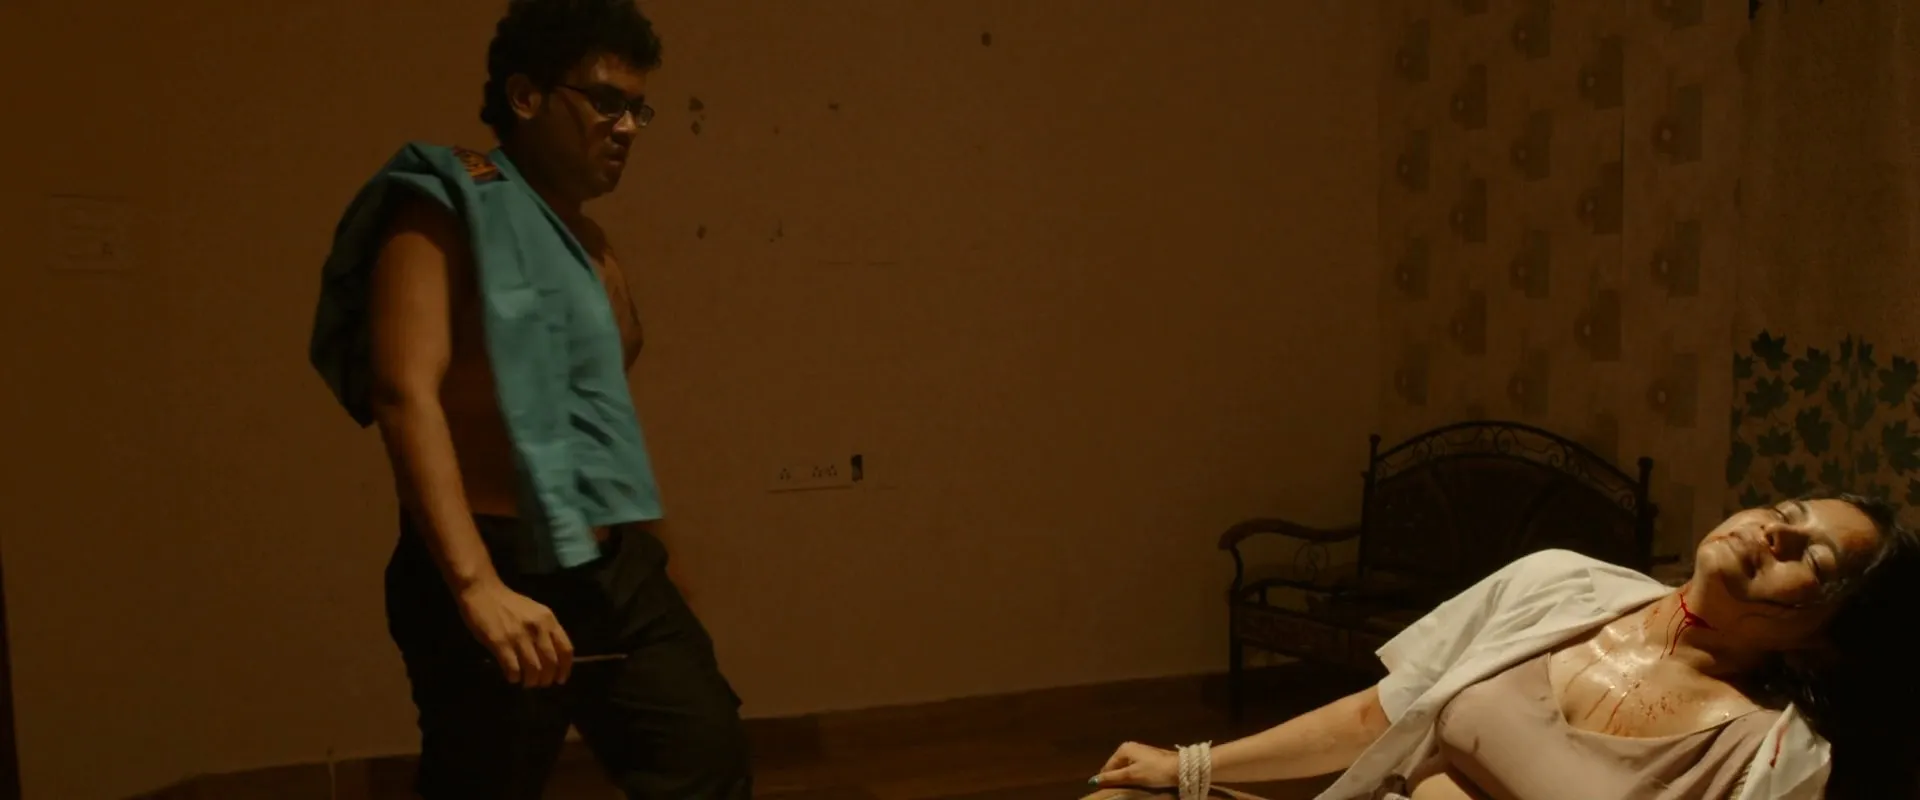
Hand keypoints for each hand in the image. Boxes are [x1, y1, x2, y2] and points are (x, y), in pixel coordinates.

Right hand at [456, 579, 573, 687]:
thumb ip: (546, 631)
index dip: (565, 668)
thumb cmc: (509, 604)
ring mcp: (518, 636)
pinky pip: (513, 668)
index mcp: (548, 620)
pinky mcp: (500, 643)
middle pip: (551, 663)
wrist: (482, 592)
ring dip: (531, 681)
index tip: (560, 679)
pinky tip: (512, 676)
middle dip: (547, 679)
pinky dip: (515, 677)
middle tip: (540, 683)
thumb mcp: (535, 612)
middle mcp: (537, 628)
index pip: (566, 649)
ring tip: (526, 682)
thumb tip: (553, 658)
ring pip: (534, 669)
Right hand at [1092, 742, 1177, 787]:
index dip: (1106, 780)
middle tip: (1118, 792)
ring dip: (1125, 778)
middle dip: (1115, 778)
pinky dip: (1133, 776)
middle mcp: (1130, 747)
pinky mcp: (1148, 757)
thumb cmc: (1154, 771)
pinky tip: (1137, 784)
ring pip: (1125, 768)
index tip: (1106, 793)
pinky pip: (1134, 768)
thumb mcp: (1131, 776)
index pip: (1107, 767)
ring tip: (1128, 789)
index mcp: (1123, 749)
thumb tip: (1092, 781)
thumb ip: (1111, 777)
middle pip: (1116, 767)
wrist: (1179, 768)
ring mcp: (1140, 751)